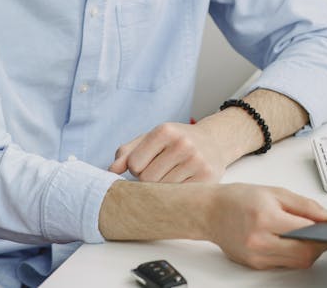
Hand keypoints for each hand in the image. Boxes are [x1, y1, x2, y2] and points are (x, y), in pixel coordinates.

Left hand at [108, 121, 227, 182]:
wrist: (215, 142)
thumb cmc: (176, 142)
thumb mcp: (152, 139)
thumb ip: (128, 152)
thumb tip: (111, 171)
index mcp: (165, 131)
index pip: (134, 164)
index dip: (137, 168)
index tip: (147, 163)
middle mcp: (182, 144)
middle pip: (147, 179)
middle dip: (149, 179)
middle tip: (162, 171)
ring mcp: (196, 160)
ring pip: (163, 189)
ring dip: (163, 188)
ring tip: (174, 175)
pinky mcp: (207, 176)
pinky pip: (179, 196)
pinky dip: (177, 194)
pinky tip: (184, 182)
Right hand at [205, 183, 326, 268]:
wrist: (211, 212)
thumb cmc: (240, 199)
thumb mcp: (276, 193)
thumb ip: (305, 206)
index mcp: (265, 219)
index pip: (306, 231)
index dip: (325, 230)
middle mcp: (259, 242)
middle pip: (304, 253)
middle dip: (321, 244)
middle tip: (325, 232)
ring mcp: (256, 257)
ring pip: (297, 263)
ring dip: (310, 251)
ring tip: (309, 236)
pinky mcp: (255, 265)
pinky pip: (284, 264)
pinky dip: (294, 254)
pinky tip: (293, 241)